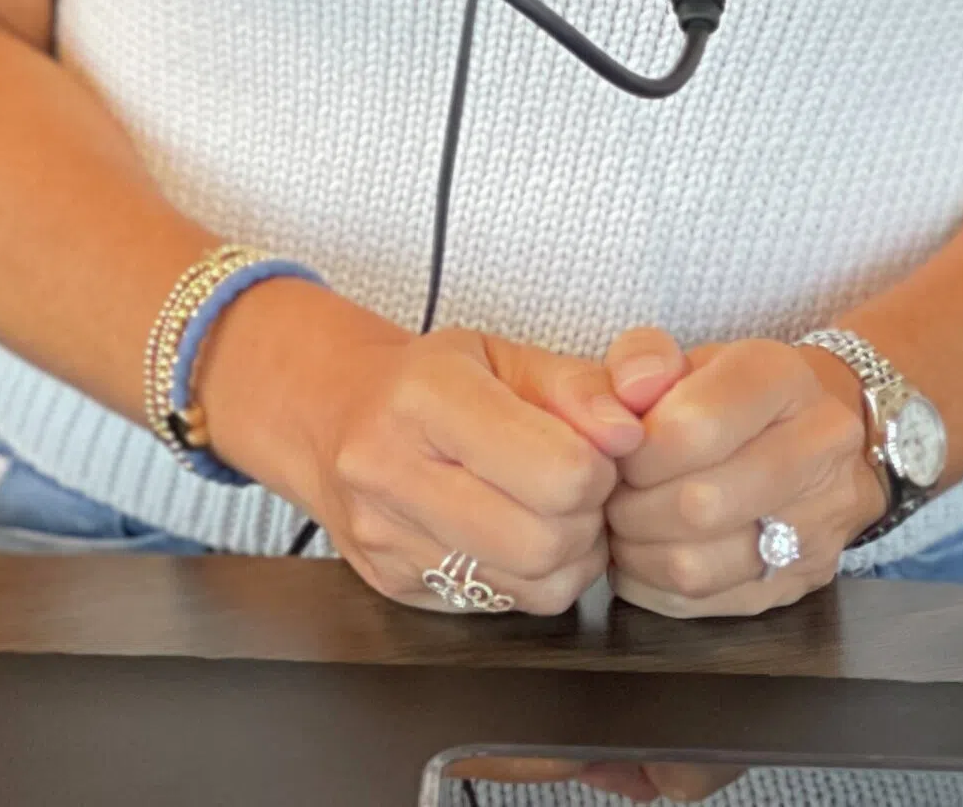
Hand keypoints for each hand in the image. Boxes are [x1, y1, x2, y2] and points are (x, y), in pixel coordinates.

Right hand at [192, 282, 640, 613]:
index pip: (558, 468)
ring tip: (554, 511)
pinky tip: (518, 537)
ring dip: (568, 556)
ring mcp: (386, 538)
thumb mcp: (503, 355)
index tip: (594, 447)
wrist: (333, 416)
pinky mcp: (394, 586)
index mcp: (426, 396)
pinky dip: (532, 579)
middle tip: (579, 485)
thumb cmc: (427, 380)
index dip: (600, 465)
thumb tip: (628, 431)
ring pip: (531, 587)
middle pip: (546, 539)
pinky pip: (502, 606)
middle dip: (587, 517)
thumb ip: (577, 386)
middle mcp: (391, 469)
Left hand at [600, 329, 886, 615]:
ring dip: (639, 552)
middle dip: (633, 506)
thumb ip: (642, 358)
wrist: (812, 436)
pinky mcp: (802, 581)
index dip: (639, 448)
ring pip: (699, 566)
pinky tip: (643, 557)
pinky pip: (706, 604)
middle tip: (612, 494)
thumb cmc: (732, 396)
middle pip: (699, 504)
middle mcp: (819, 449)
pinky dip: (656, 586)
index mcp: (784, 379)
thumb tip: (626, 394)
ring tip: (624, 526)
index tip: (619, 450)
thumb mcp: (686, 355)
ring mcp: (819, 524)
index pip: (697, 426)